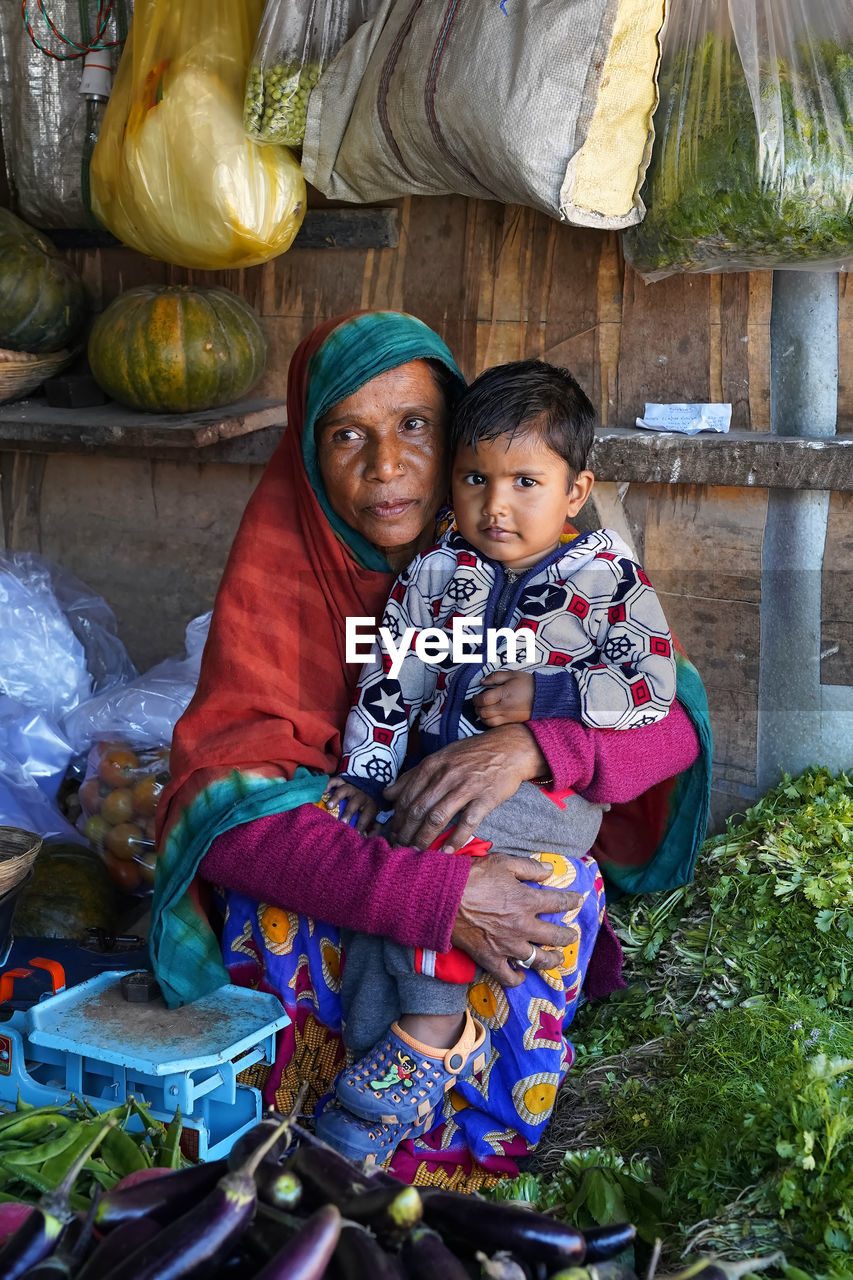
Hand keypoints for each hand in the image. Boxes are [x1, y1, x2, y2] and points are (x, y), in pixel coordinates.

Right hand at [324, 776, 379, 834]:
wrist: (369, 789)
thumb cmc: (367, 810)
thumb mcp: (374, 819)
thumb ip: (372, 830)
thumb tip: (366, 840)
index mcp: (369, 806)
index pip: (366, 816)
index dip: (361, 825)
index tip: (355, 834)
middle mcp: (360, 795)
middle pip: (355, 802)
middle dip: (348, 812)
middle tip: (342, 822)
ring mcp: (351, 787)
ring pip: (345, 789)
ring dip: (337, 797)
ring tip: (329, 806)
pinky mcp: (343, 782)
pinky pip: (335, 780)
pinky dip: (328, 784)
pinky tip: (322, 792)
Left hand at [382, 723, 547, 851]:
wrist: (509, 748)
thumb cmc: (472, 754)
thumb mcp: (440, 757)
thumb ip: (413, 776)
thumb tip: (387, 794)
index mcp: (432, 765)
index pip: (407, 795)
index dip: (396, 818)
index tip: (392, 834)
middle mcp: (446, 775)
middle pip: (418, 809)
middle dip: (405, 832)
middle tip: (400, 848)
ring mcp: (467, 786)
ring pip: (437, 817)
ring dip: (424, 838)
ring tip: (417, 854)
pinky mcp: (486, 797)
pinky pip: (467, 822)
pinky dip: (455, 839)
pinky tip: (447, 853)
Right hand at [451, 853, 581, 987]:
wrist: (443, 898)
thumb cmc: (472, 876)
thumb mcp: (503, 863)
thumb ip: (529, 868)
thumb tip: (549, 871)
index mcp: (527, 901)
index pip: (559, 903)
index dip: (572, 901)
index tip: (578, 901)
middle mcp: (523, 926)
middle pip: (555, 937)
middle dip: (568, 936)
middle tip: (573, 936)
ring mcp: (508, 945)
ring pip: (538, 960)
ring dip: (551, 960)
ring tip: (557, 959)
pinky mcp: (491, 958)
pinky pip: (508, 977)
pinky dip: (517, 978)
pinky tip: (521, 974)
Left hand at [473, 670, 534, 725]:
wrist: (544, 696)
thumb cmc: (528, 684)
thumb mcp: (512, 675)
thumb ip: (495, 677)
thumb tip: (482, 682)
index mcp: (505, 694)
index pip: (484, 699)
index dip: (476, 699)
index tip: (476, 696)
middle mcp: (505, 707)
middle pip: (484, 712)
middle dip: (477, 708)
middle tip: (477, 703)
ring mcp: (508, 716)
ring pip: (488, 721)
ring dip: (482, 716)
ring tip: (482, 710)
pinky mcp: (512, 722)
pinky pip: (496, 726)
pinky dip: (489, 722)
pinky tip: (489, 716)